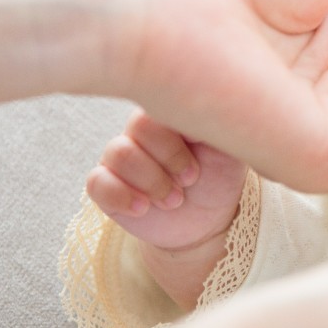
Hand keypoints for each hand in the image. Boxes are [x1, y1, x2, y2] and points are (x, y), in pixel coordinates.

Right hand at [86, 111, 248, 307]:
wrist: (206, 221)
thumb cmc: (219, 178)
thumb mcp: (230, 151)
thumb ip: (219, 125)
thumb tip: (207, 108)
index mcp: (171, 115)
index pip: (162, 106)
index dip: (178, 139)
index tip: (198, 165)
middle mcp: (142, 131)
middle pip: (139, 128)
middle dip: (168, 159)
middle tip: (190, 182)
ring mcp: (121, 157)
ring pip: (118, 153)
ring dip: (151, 181)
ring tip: (174, 200)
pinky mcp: (106, 185)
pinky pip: (97, 182)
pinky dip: (121, 196)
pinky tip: (143, 208)